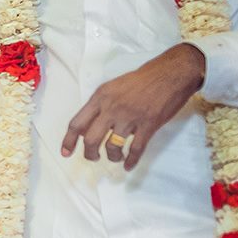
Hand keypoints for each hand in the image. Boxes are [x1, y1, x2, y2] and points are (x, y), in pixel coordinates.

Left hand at [60, 43, 204, 169]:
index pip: (77, 123)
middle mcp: (112, 108)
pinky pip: (136, 149)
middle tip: (93, 158)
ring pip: (112, 147)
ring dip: (112, 157)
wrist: (172, 73)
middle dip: (89, 154)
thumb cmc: (142, 79)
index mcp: (101, 97)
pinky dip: (131, 160)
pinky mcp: (149, 124)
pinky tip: (128, 165)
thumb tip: (87, 128)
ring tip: (115, 157)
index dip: (69, 141)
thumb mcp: (113, 86)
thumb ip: (99, 106)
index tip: (66, 153)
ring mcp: (130, 117)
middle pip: (91, 139)